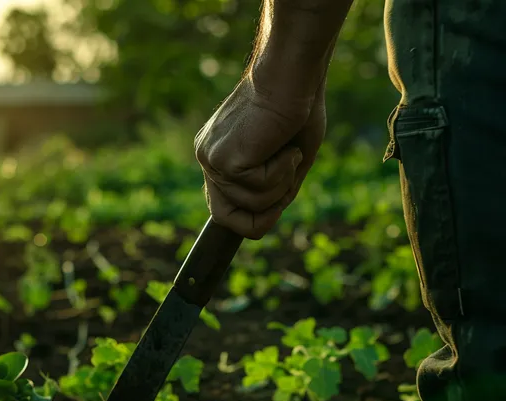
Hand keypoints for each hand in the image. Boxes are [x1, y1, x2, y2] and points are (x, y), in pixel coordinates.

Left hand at [194, 74, 326, 238]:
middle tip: (288, 176)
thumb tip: (263, 221)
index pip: (221, 209)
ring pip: (251, 204)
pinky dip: (282, 171)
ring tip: (287, 148)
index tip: (278, 205)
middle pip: (226, 217)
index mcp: (217, 155)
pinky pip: (260, 189)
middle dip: (265, 210)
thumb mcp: (286, 159)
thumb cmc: (297, 108)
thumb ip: (271, 188)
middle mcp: (208, 158)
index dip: (251, 219)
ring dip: (281, 182)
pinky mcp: (224, 160)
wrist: (292, 76)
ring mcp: (211, 160)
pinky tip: (283, 144)